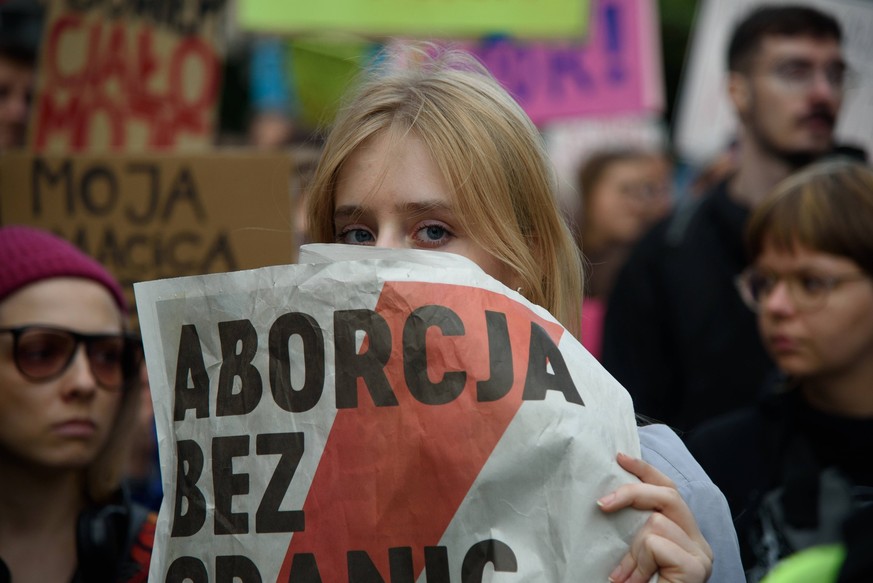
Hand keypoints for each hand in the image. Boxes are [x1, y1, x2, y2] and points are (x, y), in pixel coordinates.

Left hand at [598, 453, 712, 582]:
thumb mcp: (634, 557)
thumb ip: (633, 534)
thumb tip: (607, 503)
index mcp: (686, 536)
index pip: (669, 489)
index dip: (646, 471)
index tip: (619, 457)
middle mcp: (699, 542)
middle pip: (668, 494)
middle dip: (632, 493)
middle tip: (601, 505)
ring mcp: (701, 555)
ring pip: (656, 523)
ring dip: (632, 550)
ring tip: (624, 578)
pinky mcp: (696, 567)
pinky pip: (657, 545)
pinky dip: (639, 562)